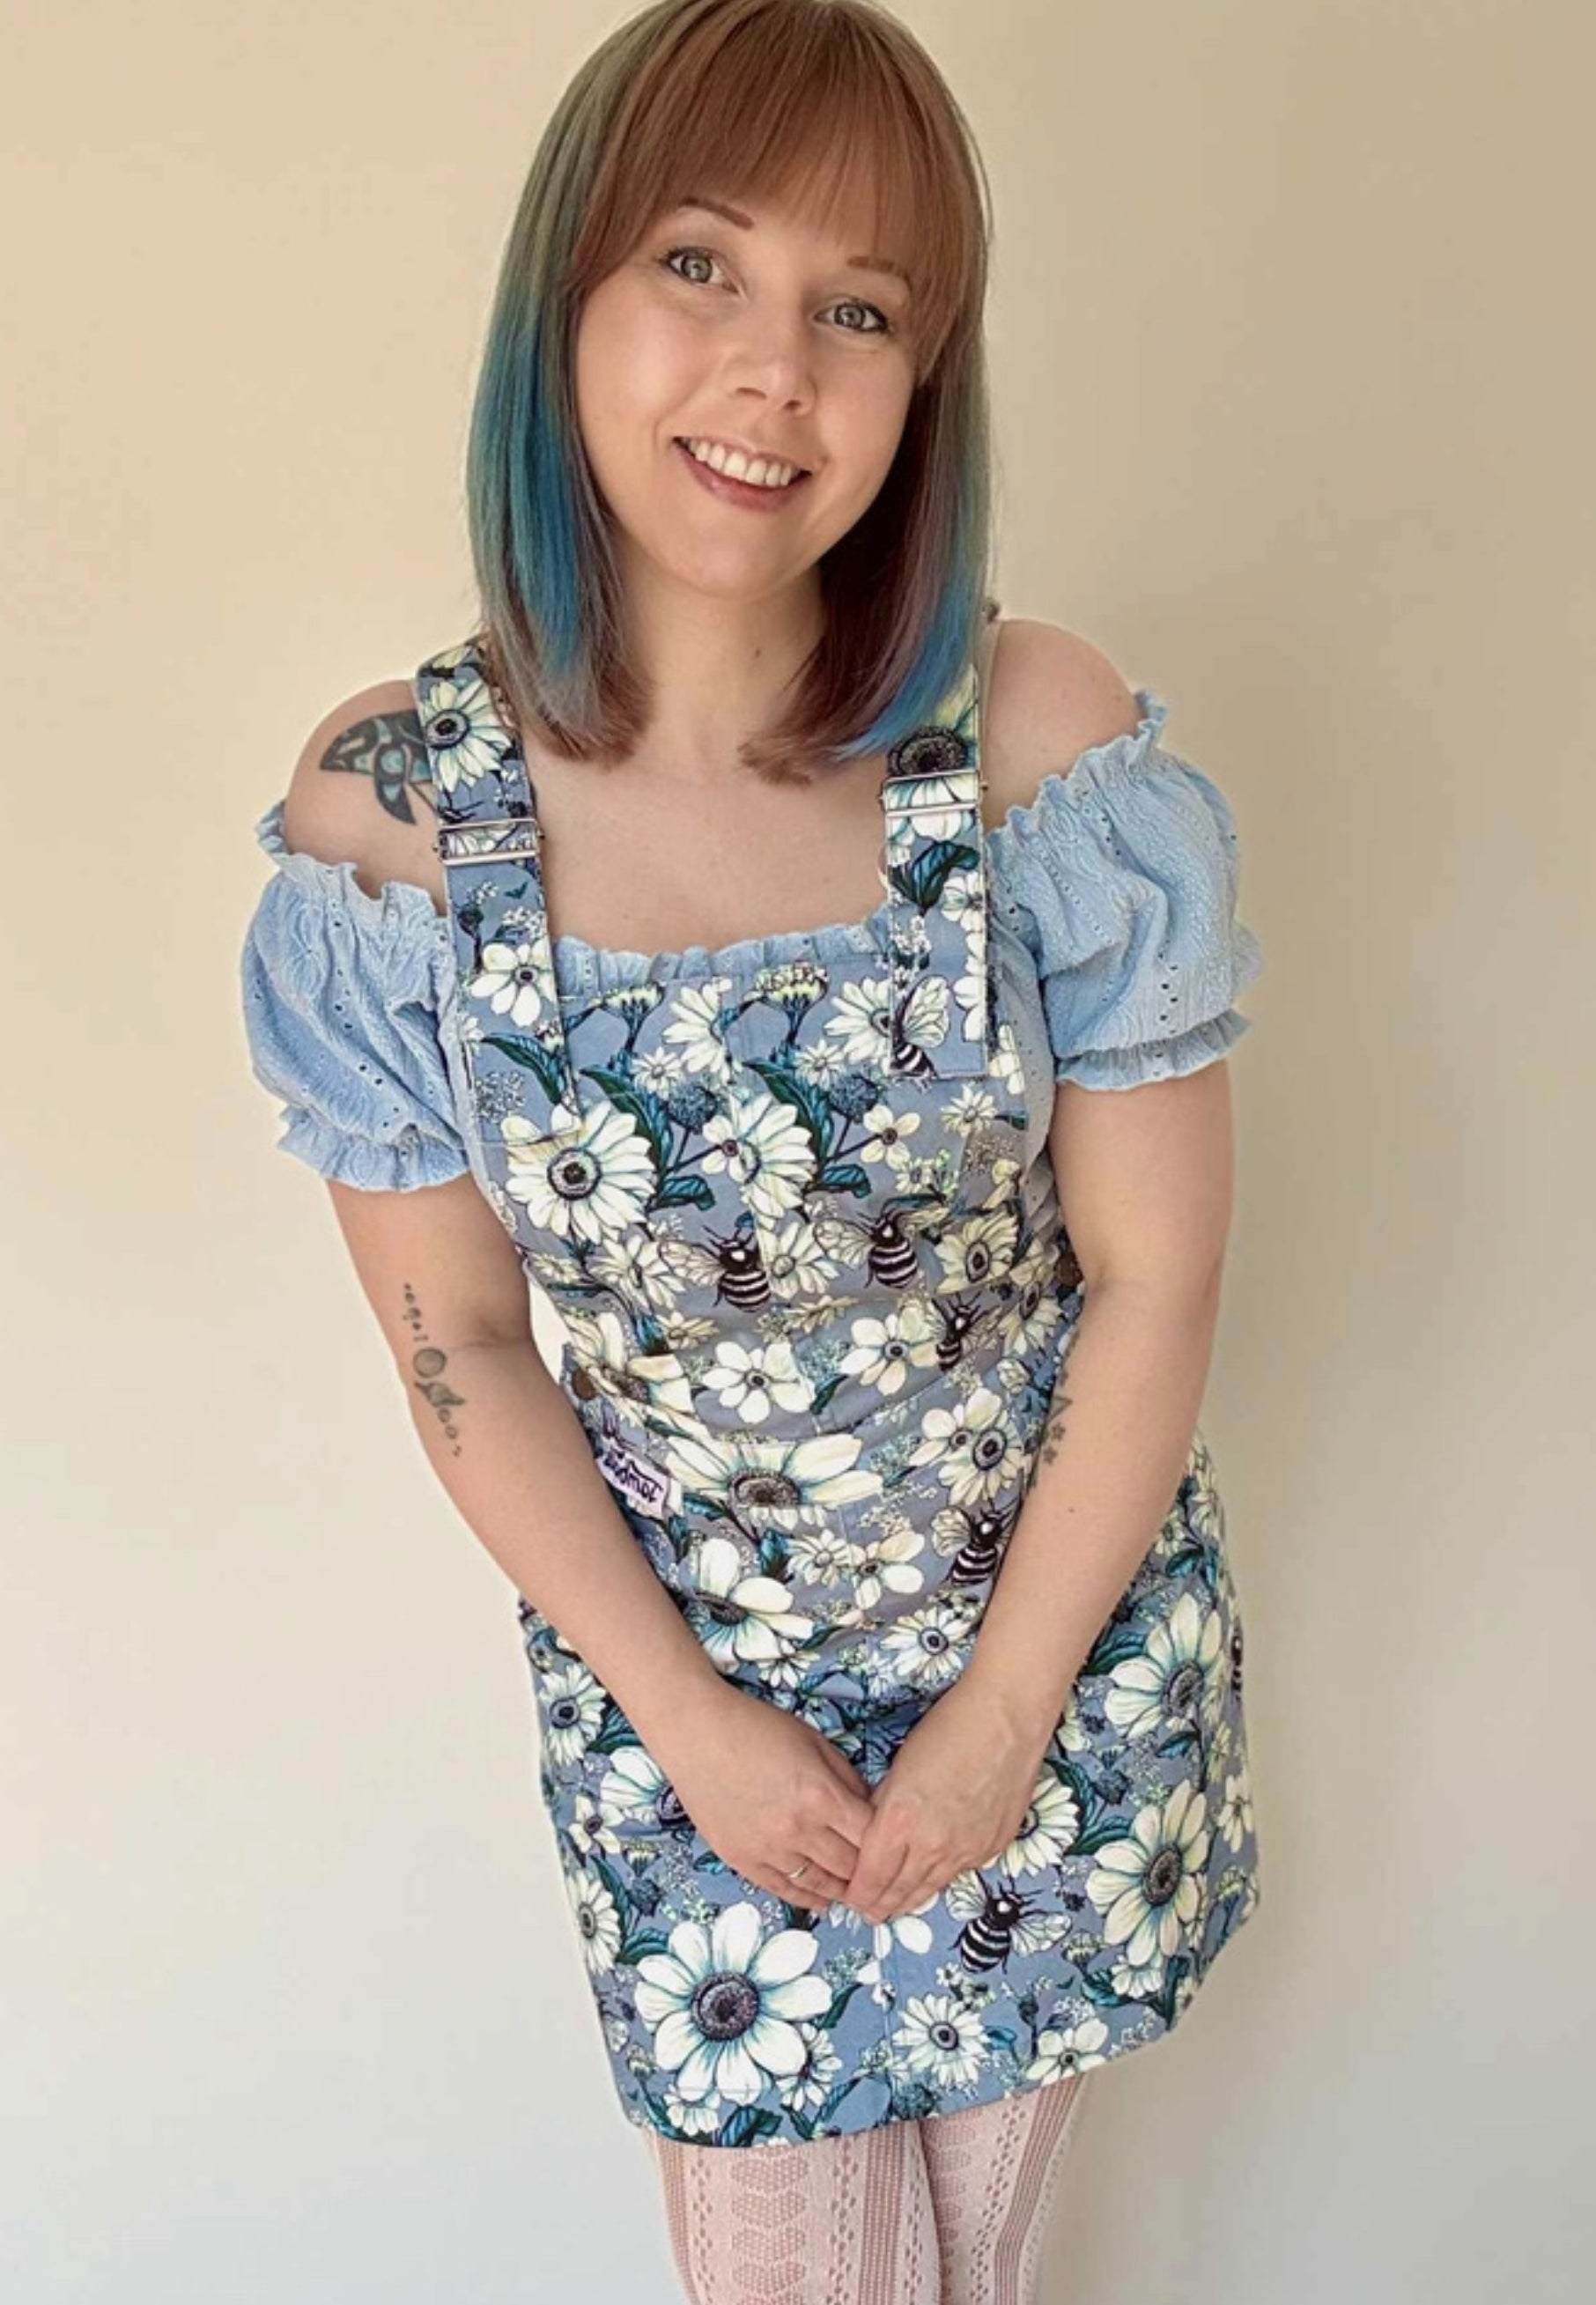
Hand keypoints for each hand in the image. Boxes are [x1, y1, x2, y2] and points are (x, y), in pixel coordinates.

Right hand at [656, 1682, 876, 1914]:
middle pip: (849, 1868)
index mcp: (821, 1796)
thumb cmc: (758, 1727)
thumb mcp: (815, 1742)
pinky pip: (783, 1890)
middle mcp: (798, 1830)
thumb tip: (871, 1808)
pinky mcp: (742, 1860)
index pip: (870, 1838)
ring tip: (857, 1894)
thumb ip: (847, 1778)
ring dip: (842, 1892)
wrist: (698, 1734)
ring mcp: (768, 1850)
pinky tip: (822, 1900)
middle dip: (869, 1873)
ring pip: (819, 1886)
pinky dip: (808, 1899)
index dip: (887, 1846)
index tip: (895, 1849)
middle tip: (882, 1878)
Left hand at [842, 1677, 1051, 1924]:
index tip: (849, 1896)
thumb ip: (883, 1808)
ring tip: (893, 1907)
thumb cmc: (949, 1728)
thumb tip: (874, 1833)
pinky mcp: (991, 1847)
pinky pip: (958, 1873)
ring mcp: (966, 1851)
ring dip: (908, 1900)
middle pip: (898, 1892)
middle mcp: (932, 1845)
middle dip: (879, 1905)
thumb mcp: (899, 1767)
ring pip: (929, 1890)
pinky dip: (939, 1879)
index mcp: (901, 1821)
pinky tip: (930, 1879)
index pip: (870, 1878)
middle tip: (867, 1912)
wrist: (1006, 1719)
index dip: (857, 1893)